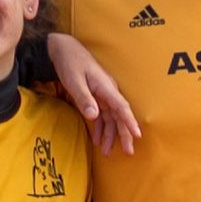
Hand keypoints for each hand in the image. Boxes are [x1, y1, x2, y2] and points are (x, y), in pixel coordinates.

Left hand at [43, 32, 142, 155]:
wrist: (63, 49)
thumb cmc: (70, 63)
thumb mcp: (74, 81)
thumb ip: (84, 98)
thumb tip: (94, 116)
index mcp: (106, 87)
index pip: (121, 107)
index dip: (129, 122)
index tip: (137, 135)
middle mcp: (108, 92)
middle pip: (119, 116)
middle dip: (124, 134)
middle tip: (128, 152)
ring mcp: (103, 94)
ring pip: (111, 118)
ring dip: (110, 134)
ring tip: (106, 152)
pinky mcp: (96, 97)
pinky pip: (102, 115)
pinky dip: (100, 128)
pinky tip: (97, 140)